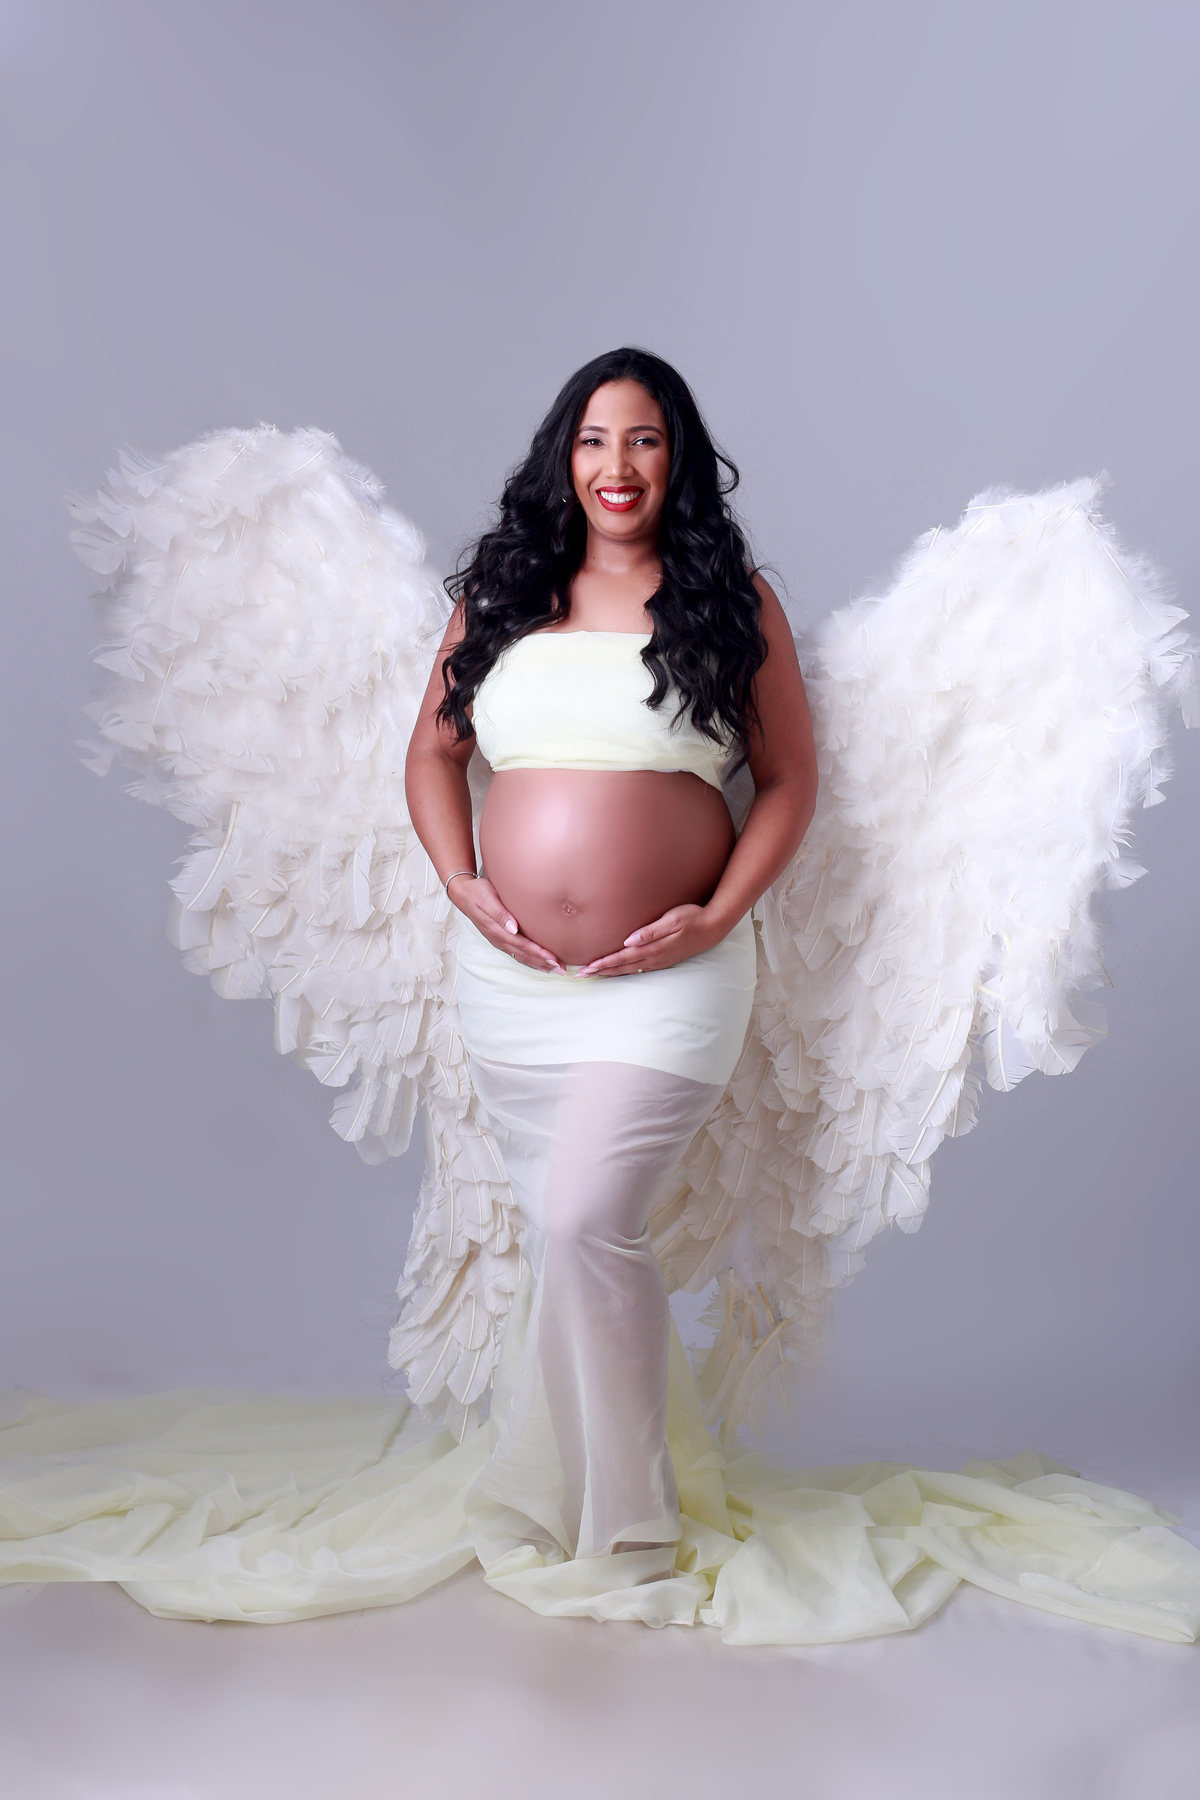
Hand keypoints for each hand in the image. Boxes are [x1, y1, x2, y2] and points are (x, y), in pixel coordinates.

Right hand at [447, 874, 564, 972]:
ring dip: (538, 964)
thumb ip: (500, 914)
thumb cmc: (477, 893)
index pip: (522, 945)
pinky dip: (530, 959)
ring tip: (554, 969)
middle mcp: (499, 939)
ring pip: (522, 956)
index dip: (539, 953)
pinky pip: (517, 952)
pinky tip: (539, 962)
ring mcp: (499, 940)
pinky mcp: (501, 938)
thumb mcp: (487, 899)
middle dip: (543, 962)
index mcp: (497, 930)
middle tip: (561, 969)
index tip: (553, 959)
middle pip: (524, 954)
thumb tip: (513, 928)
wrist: (464, 894)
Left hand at [574, 903, 727, 977]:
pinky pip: (638, 969)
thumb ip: (651, 931)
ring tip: (594, 975)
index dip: (603, 963)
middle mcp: (654, 958)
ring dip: (610, 973)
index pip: (622, 957)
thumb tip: (629, 940)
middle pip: (622, 967)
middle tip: (581, 976)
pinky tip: (617, 971)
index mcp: (653, 948)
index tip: (587, 968)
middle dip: (601, 971)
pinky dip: (624, 971)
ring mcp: (659, 961)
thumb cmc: (692, 918)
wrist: (713, 927)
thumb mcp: (672, 919)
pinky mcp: (663, 960)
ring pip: (629, 970)